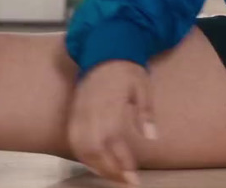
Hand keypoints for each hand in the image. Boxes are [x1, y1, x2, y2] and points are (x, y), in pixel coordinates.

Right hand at [68, 61, 157, 183]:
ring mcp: (79, 112)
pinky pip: (73, 140)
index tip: (133, 177)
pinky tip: (96, 164)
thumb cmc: (127, 70)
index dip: (121, 161)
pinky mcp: (73, 113)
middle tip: (125, 181)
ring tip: (112, 176)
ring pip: (80, 147)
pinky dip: (83, 156)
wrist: (104, 50)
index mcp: (109, 104)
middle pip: (93, 149)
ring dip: (95, 166)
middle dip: (108, 169)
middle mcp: (90, 110)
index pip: (112, 140)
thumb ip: (146, 112)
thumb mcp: (143, 87)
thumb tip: (152, 137)